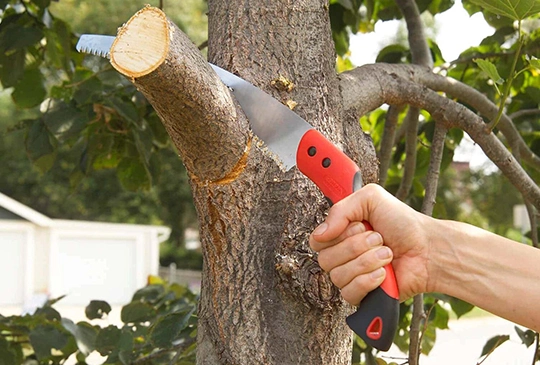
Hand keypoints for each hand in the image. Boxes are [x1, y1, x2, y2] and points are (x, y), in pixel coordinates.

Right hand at [309, 184, 431, 304]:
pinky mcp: (363, 296)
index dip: (335, 234)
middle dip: (356, 246)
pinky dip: (369, 280)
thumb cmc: (403, 223)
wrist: (428, 248)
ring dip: (367, 261)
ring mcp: (351, 277)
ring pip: (337, 276)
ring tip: (386, 254)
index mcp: (340, 235)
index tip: (357, 225)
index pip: (316, 241)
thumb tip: (320, 234)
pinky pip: (350, 293)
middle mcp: (342, 257)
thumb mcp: (370, 199)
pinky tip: (384, 273)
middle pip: (324, 259)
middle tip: (378, 238)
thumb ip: (340, 209)